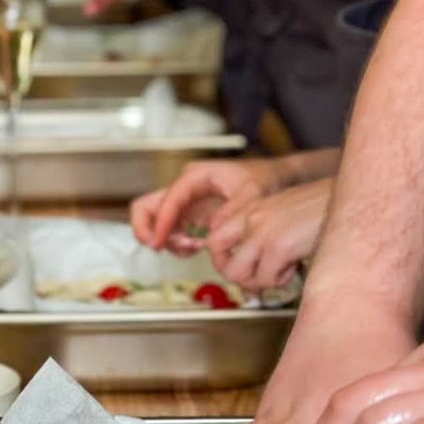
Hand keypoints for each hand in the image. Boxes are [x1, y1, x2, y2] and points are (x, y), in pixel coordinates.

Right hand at [130, 158, 288, 252]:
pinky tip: (195, 247)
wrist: (276, 180)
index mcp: (196, 176)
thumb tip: (211, 230)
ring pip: (157, 222)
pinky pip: (172, 232)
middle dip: (148, 230)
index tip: (158, 243)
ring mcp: (187, 202)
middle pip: (147, 206)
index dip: (160, 223)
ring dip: (167, 240)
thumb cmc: (264, 179)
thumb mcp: (253, 193)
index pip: (168, 200)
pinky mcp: (192, 216)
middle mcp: (186, 187)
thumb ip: (232, 210)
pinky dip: (177, 244)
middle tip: (159, 247)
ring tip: (192, 247)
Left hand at [208, 179, 330, 286]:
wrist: (350, 196)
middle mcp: (252, 218)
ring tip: (277, 272)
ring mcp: (263, 232)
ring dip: (258, 281)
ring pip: (238, 274)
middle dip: (236, 276)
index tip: (237, 267)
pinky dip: (279, 280)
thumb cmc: (323, 208)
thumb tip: (252, 269)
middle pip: (219, 259)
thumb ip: (264, 237)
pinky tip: (293, 267)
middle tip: (255, 279)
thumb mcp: (284, 215)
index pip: (214, 238)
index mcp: (252, 208)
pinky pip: (265, 279)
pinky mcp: (279, 247)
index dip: (222, 260)